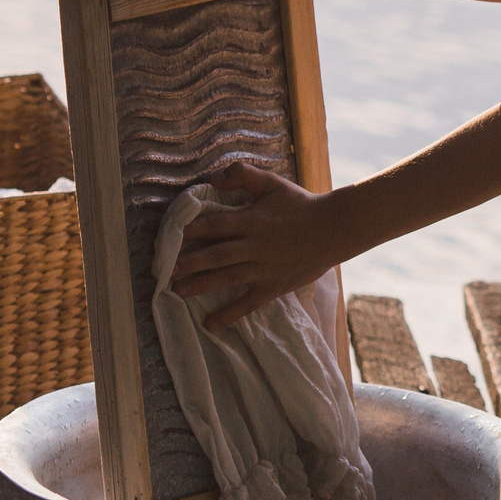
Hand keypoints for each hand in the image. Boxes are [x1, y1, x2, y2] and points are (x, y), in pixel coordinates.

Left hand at [168, 163, 351, 330]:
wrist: (334, 229)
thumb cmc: (301, 205)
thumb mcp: (273, 184)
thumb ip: (243, 175)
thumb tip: (213, 177)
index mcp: (253, 220)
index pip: (216, 225)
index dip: (192, 230)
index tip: (172, 235)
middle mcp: (255, 246)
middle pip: (217, 255)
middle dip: (190, 262)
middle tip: (166, 269)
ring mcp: (264, 269)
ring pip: (227, 278)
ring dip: (201, 285)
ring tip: (177, 291)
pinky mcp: (273, 286)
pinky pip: (248, 303)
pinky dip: (229, 315)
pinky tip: (210, 324)